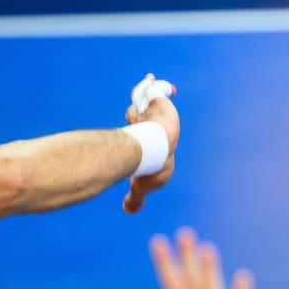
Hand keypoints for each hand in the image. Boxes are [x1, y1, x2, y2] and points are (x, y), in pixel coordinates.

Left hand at [124, 73, 179, 213]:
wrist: (155, 150)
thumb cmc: (152, 168)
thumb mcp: (142, 186)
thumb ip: (135, 197)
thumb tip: (129, 210)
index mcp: (160, 143)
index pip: (146, 133)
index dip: (139, 129)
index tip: (133, 124)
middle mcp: (158, 127)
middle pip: (146, 116)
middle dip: (140, 112)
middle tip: (133, 108)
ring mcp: (159, 114)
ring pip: (148, 102)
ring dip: (146, 95)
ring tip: (146, 83)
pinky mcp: (159, 102)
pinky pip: (155, 89)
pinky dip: (154, 84)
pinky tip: (150, 78)